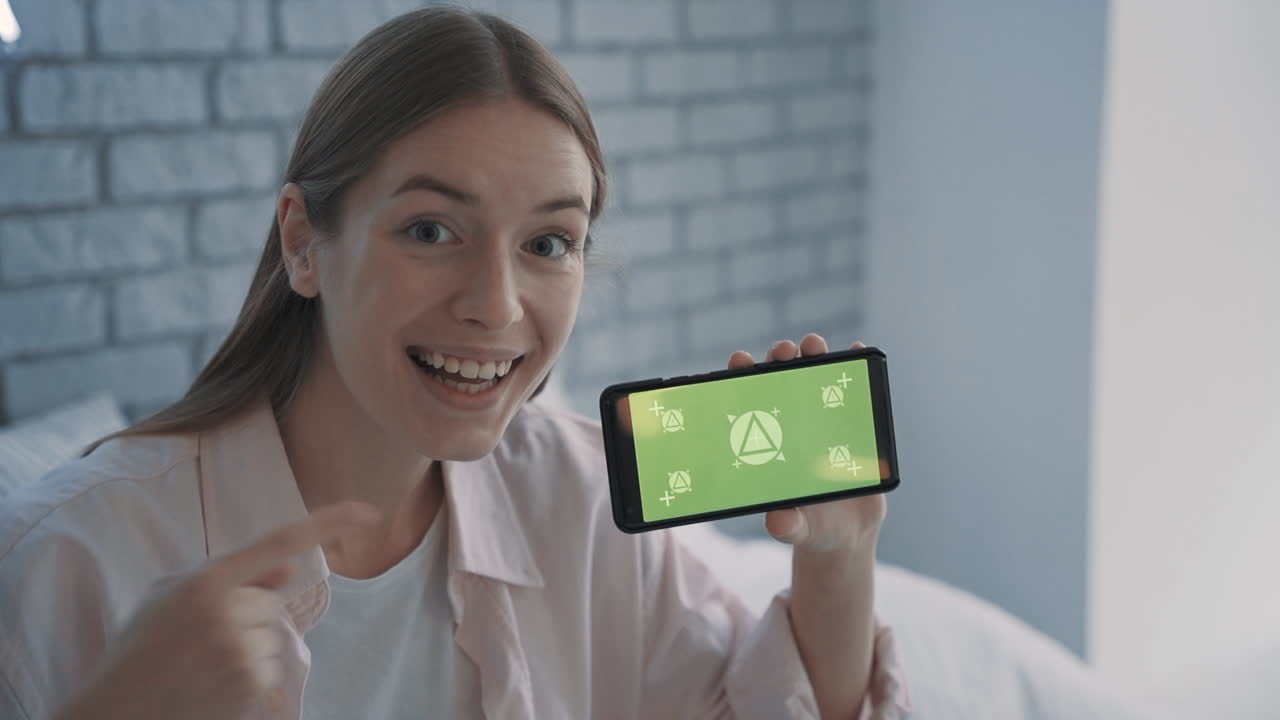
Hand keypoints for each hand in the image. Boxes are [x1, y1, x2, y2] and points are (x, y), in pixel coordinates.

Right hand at [56, 502, 380, 719]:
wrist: (116, 707)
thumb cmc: (143, 645)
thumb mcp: (174, 596)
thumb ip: (234, 578)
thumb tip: (291, 569)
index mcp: (207, 579)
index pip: (282, 540)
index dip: (330, 523)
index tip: (369, 512)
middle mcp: (227, 610)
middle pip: (270, 603)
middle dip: (245, 618)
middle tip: (199, 639)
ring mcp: (239, 649)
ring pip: (272, 637)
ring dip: (247, 649)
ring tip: (201, 663)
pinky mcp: (247, 684)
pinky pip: (270, 669)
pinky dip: (249, 677)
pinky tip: (211, 683)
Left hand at [727, 334, 886, 553]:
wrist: (846, 532)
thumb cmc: (809, 525)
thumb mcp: (797, 528)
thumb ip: (787, 525)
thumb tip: (778, 522)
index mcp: (766, 440)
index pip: (747, 400)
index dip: (741, 377)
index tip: (740, 361)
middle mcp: (791, 422)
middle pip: (780, 380)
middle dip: (779, 358)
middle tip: (784, 351)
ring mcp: (822, 420)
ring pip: (814, 377)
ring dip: (813, 355)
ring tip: (814, 346)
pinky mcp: (853, 424)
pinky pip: (853, 391)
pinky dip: (856, 368)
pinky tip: (858, 351)